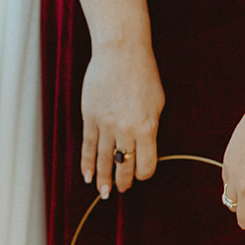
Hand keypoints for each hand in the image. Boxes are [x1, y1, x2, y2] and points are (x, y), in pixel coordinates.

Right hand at [80, 42, 163, 197]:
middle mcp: (125, 130)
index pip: (145, 163)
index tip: (141, 175)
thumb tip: (143, 146)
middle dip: (122, 181)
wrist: (120, 53)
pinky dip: (87, 162)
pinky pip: (88, 145)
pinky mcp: (91, 117)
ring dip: (103, 178)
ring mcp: (105, 124)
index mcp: (147, 127)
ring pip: (103, 159)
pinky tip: (87, 175)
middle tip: (119, 191)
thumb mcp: (157, 102)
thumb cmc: (144, 74)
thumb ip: (150, 126)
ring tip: (103, 192)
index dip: (143, 174)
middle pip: (123, 164)